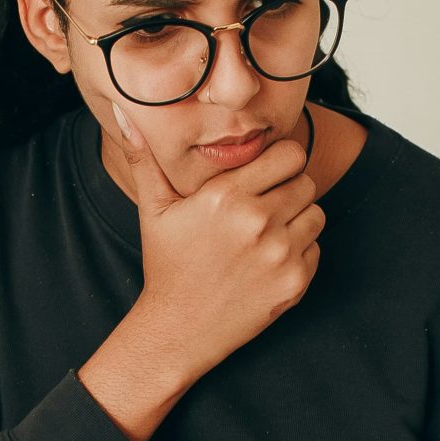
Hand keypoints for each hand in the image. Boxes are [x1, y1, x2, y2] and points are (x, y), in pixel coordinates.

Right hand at [109, 101, 324, 380]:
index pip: (288, 154)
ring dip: (298, 220)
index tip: (267, 173)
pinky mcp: (294, 283)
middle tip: (265, 207)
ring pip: (316, 214)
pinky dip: (300, 253)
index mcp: (226, 196)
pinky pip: (316, 249)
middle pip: (306, 181)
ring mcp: (279, 254)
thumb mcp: (154, 210)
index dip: (281, 160)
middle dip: (289, 189)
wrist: (178, 329)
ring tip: (267, 234)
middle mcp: (257, 222)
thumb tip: (123, 111)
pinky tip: (268, 262)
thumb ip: (145, 158)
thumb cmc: (167, 265)